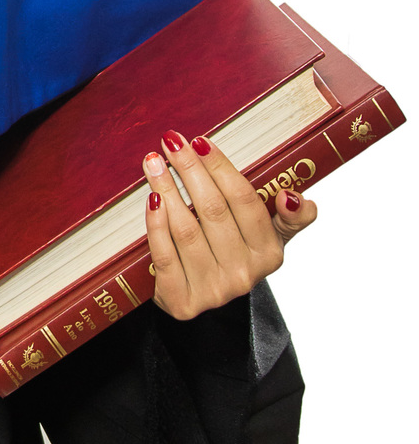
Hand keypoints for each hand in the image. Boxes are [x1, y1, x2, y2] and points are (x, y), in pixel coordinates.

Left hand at [144, 129, 316, 319]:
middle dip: (190, 170)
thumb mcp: (269, 237)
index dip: (221, 168)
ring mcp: (213, 290)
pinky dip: (156, 225)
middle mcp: (244, 274)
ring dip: (167, 190)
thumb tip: (292, 197)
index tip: (200, 142)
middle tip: (171, 142)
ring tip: (154, 162)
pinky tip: (151, 199)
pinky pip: (165, 256)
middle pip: (213, 211)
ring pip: (186, 230)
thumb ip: (291, 217)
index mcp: (269, 253)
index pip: (244, 201)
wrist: (202, 301)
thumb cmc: (232, 255)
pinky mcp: (182, 301)